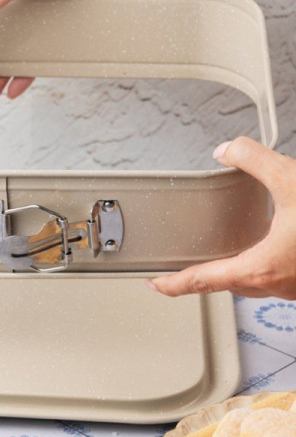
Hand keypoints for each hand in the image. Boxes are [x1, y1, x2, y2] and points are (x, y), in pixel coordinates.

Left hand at [147, 137, 295, 299]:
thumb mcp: (292, 181)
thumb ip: (253, 160)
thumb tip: (226, 149)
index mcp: (260, 267)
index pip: (202, 281)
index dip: (173, 284)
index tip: (155, 284)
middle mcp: (275, 284)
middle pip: (223, 285)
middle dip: (200, 278)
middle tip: (181, 271)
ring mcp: (294, 287)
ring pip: (250, 284)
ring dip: (230, 273)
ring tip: (216, 259)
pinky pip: (272, 279)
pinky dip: (258, 267)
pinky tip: (264, 251)